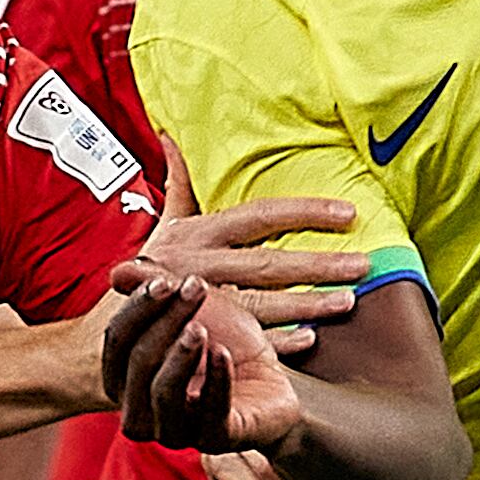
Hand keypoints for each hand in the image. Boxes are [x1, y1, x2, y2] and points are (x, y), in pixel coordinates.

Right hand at [109, 261, 305, 451]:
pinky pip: (210, 413)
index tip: (165, 281)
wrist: (273, 380)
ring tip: (201, 328)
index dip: (137, 309)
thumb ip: (156, 288)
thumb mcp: (192, 308)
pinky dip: (217, 380)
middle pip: (138, 364)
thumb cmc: (224, 342)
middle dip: (165, 322)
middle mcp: (141, 412)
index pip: (116, 342)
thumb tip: (119, 272)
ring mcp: (176, 432)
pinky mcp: (217, 441)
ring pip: (163, 394)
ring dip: (181, 355)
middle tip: (196, 290)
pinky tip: (225, 353)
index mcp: (125, 381)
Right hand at [138, 194, 372, 340]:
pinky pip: (246, 340)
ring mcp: (205, 306)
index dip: (305, 213)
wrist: (115, 329)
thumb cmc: (148, 273)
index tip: (347, 214)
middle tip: (364, 264)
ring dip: (308, 304)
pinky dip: (279, 341)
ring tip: (347, 302)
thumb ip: (178, 184)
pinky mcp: (206, 338)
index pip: (260, 216)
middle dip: (319, 264)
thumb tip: (171, 138)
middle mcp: (202, 268)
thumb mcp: (162, 225)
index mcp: (198, 235)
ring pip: (263, 304)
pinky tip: (311, 340)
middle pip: (269, 263)